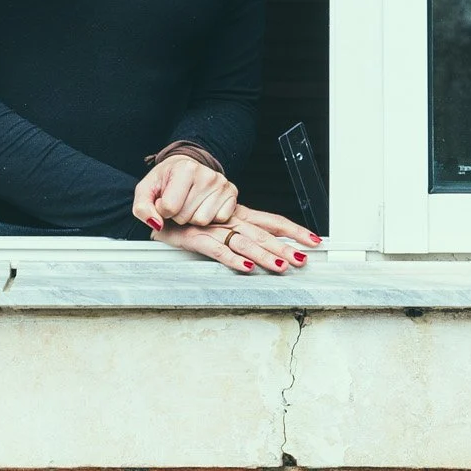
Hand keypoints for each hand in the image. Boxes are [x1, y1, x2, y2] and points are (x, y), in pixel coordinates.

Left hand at [133, 152, 237, 232]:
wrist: (186, 167)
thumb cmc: (166, 179)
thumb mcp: (146, 190)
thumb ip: (142, 208)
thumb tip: (156, 224)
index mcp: (185, 168)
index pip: (169, 208)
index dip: (162, 210)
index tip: (164, 200)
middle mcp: (206, 174)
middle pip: (186, 216)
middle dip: (178, 215)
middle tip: (178, 203)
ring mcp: (221, 183)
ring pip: (202, 221)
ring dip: (193, 218)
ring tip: (190, 204)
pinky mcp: (232, 192)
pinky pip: (219, 219)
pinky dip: (210, 218)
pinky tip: (204, 206)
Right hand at [149, 200, 321, 275]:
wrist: (156, 204)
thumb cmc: (186, 215)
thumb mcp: (216, 221)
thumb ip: (236, 233)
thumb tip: (263, 250)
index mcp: (237, 215)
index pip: (271, 221)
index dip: (292, 230)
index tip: (313, 239)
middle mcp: (229, 220)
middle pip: (263, 234)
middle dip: (286, 247)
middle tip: (305, 258)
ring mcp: (212, 228)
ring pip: (244, 242)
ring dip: (264, 255)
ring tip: (283, 266)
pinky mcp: (194, 238)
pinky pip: (215, 249)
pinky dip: (231, 258)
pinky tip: (246, 266)